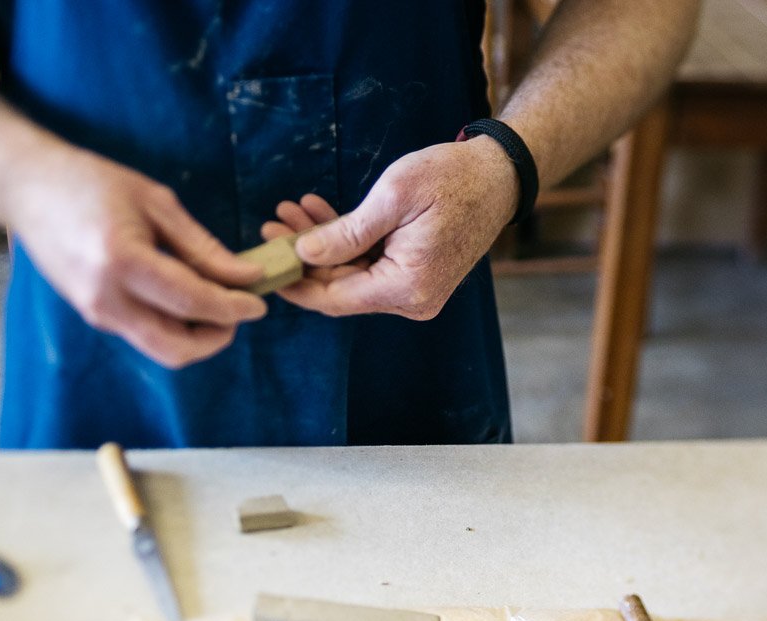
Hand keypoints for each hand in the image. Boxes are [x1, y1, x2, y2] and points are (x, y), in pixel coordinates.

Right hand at [5, 145, 265, 367]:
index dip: (233, 307)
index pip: (192, 301)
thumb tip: (245, 276)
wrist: (27, 190)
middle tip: (238, 310)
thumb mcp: (155, 202)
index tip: (260, 301)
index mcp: (123, 262)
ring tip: (215, 302)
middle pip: (176, 347)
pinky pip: (143, 334)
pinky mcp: (92, 316)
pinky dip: (172, 325)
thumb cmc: (92, 183)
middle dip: (216, 337)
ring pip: (160, 349)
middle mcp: (106, 299)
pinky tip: (185, 297)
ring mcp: (95, 313)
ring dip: (195, 336)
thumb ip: (201, 246)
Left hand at [259, 137, 518, 319]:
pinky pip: (370, 266)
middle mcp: (411, 300)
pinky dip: (345, 244)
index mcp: (407, 287)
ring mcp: (414, 291)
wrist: (499, 174)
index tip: (267, 262)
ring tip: (291, 212)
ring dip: (322, 246)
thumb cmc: (452, 178)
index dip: (297, 284)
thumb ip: (346, 233)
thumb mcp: (394, 197)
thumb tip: (304, 255)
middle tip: (272, 224)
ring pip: (351, 276)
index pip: (335, 299)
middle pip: (340, 289)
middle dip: (304, 257)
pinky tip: (319, 215)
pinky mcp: (415, 276)